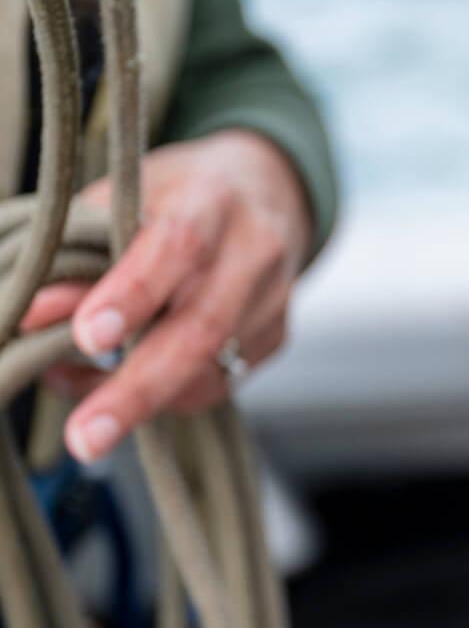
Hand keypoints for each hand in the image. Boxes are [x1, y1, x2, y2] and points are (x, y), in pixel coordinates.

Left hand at [20, 129, 311, 462]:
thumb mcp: (124, 200)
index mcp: (214, 201)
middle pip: (204, 329)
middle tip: (85, 437)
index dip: (133, 294)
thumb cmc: (179, 193)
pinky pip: (219, 383)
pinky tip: (126, 389)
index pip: (179, 248)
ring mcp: (275, 300)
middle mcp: (256, 252)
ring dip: (141, 400)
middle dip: (139, 389)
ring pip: (212, 370)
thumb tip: (32, 316)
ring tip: (85, 416)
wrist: (268, 191)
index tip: (88, 338)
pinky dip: (167, 398)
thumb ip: (83, 253)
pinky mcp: (277, 337)